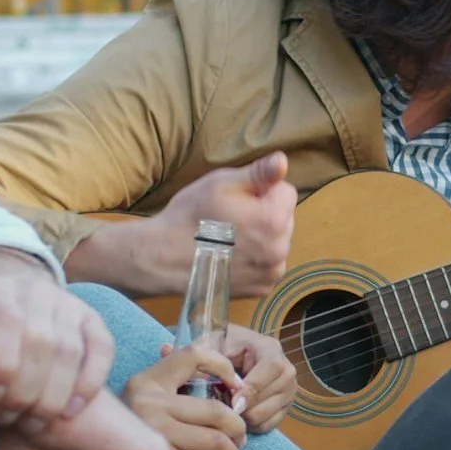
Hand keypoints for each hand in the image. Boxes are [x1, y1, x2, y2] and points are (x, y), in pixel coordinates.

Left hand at [0, 247, 112, 434]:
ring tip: (36, 421)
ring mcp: (66, 301)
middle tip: (14, 419)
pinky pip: (101, 349)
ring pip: (70, 350)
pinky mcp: (90, 317)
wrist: (3, 298)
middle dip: (28, 391)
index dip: (0, 367)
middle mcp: (33, 290)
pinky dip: (90, 383)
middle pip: (40, 342)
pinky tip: (71, 410)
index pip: (4, 322)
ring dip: (55, 395)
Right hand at [124, 343, 247, 449]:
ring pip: (214, 442)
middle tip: (241, 439)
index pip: (194, 355)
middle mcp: (150, 403)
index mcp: (150, 379)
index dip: (224, 368)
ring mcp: (153, 433)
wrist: (89, 445)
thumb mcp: (146, 388)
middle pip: (216, 412)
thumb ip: (179, 374)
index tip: (238, 388)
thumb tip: (232, 383)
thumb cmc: (128, 420)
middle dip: (238, 429)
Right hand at [154, 154, 296, 296]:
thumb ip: (258, 173)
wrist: (164, 258)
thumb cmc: (190, 216)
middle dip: (264, 214)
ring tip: (228, 238)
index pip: (286, 191)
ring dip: (262, 237)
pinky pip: (268, 264)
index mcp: (274, 220)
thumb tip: (283, 161)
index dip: (261, 190)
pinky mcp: (261, 289)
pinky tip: (231, 256)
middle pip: (284, 218)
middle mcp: (280, 249)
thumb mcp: (221, 184)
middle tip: (230, 218)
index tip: (237, 198)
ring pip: (277, 242)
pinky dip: (256, 259)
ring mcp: (271, 273)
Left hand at [220, 324, 297, 433]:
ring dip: (247, 417)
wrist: (225, 356)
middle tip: (226, 407)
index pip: (272, 366)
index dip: (253, 386)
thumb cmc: (218, 349)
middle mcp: (285, 368)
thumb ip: (218, 362)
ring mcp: (288, 389)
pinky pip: (270, 424)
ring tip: (231, 409)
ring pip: (270, 412)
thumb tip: (230, 387)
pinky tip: (240, 414)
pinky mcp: (284, 406)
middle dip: (247, 405)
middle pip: (275, 392)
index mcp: (269, 347)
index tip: (233, 399)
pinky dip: (252, 425)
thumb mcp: (214, 346)